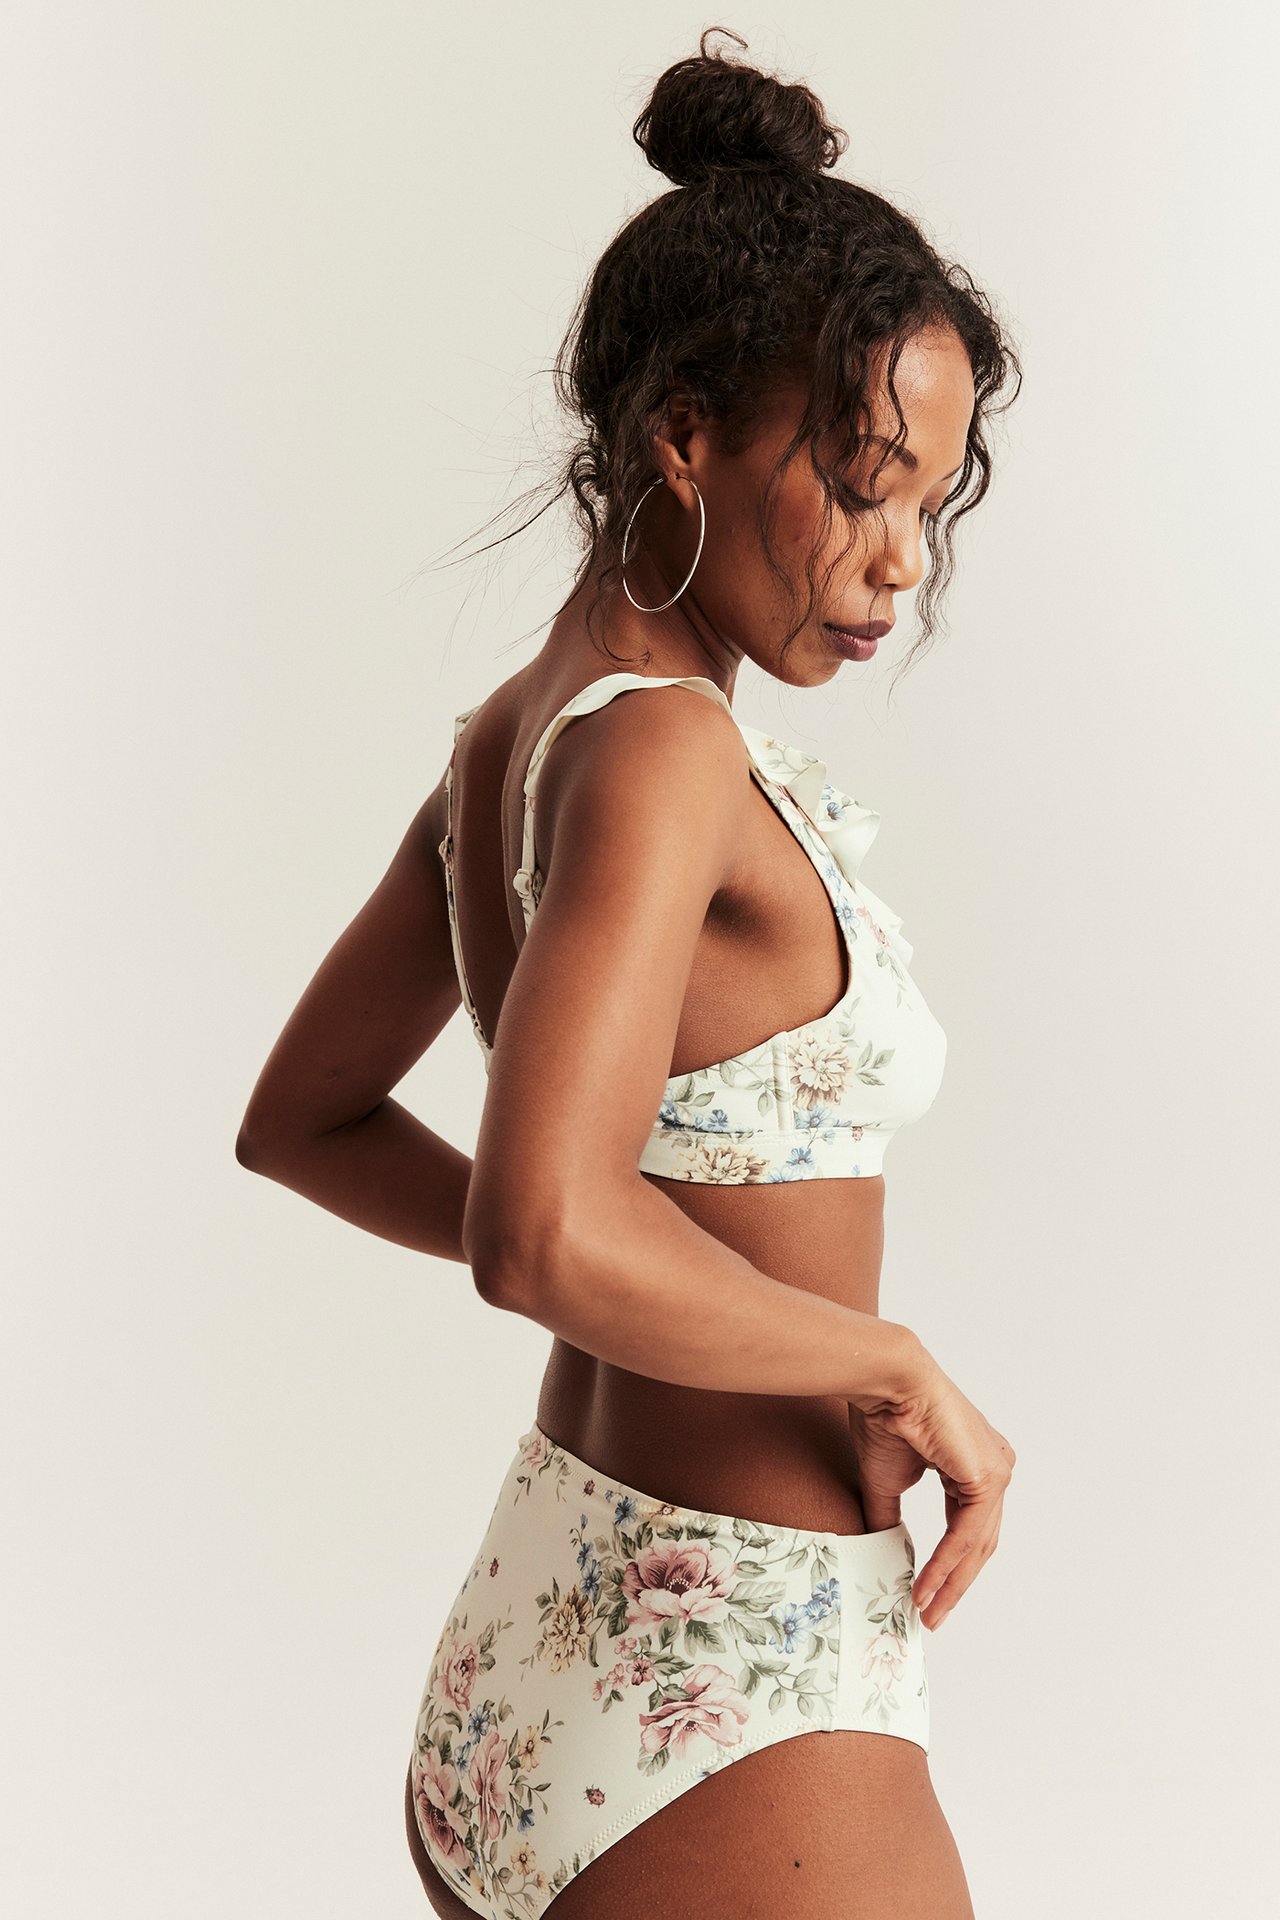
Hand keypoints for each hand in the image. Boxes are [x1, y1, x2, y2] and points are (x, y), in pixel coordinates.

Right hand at [848, 1348, 1015, 1629]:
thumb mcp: (888, 1483)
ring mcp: (996, 1472)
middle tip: (930, 1616)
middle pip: (978, 1543)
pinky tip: (927, 1584)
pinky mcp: (989, 1477)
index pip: (967, 1530)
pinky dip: (947, 1563)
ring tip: (926, 1608)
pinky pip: (968, 1533)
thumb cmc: (887, 1418)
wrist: (888, 1383)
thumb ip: (892, 1519)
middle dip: (953, 1585)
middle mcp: (993, 1468)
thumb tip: (886, 1553)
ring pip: (976, 1544)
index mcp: (975, 1466)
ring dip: (950, 1582)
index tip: (925, 1597)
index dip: (947, 1567)